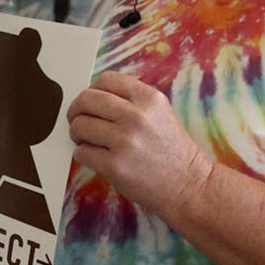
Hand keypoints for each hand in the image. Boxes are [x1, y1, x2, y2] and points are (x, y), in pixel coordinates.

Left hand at [67, 71, 213, 215]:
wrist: (188, 184)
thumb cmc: (171, 150)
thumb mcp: (160, 113)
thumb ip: (132, 100)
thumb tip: (94, 96)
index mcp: (149, 98)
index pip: (106, 80)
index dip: (92, 90)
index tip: (90, 103)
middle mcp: (137, 116)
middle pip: (87, 100)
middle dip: (76, 110)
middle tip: (78, 121)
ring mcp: (125, 141)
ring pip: (79, 125)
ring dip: (77, 134)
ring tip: (87, 141)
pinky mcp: (115, 166)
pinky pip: (82, 152)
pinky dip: (83, 155)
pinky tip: (95, 158)